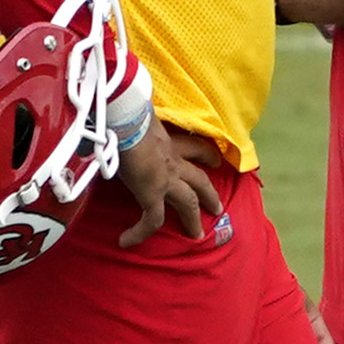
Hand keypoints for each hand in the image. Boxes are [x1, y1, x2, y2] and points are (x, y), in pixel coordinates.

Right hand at [111, 122, 221, 246]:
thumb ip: (138, 116)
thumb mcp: (139, 115)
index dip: (206, 155)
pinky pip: (151, 220)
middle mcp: (173, 161)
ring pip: (187, 203)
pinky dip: (139, 232)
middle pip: (199, 180)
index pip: (194, 148)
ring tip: (196, 235)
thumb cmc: (129, 113)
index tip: (216, 161)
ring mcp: (166, 179)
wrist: (126, 121)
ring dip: (192, 219)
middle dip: (209, 195)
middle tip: (216, 208)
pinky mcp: (152, 194)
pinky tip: (126, 242)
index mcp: (170, 141)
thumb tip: (127, 102)